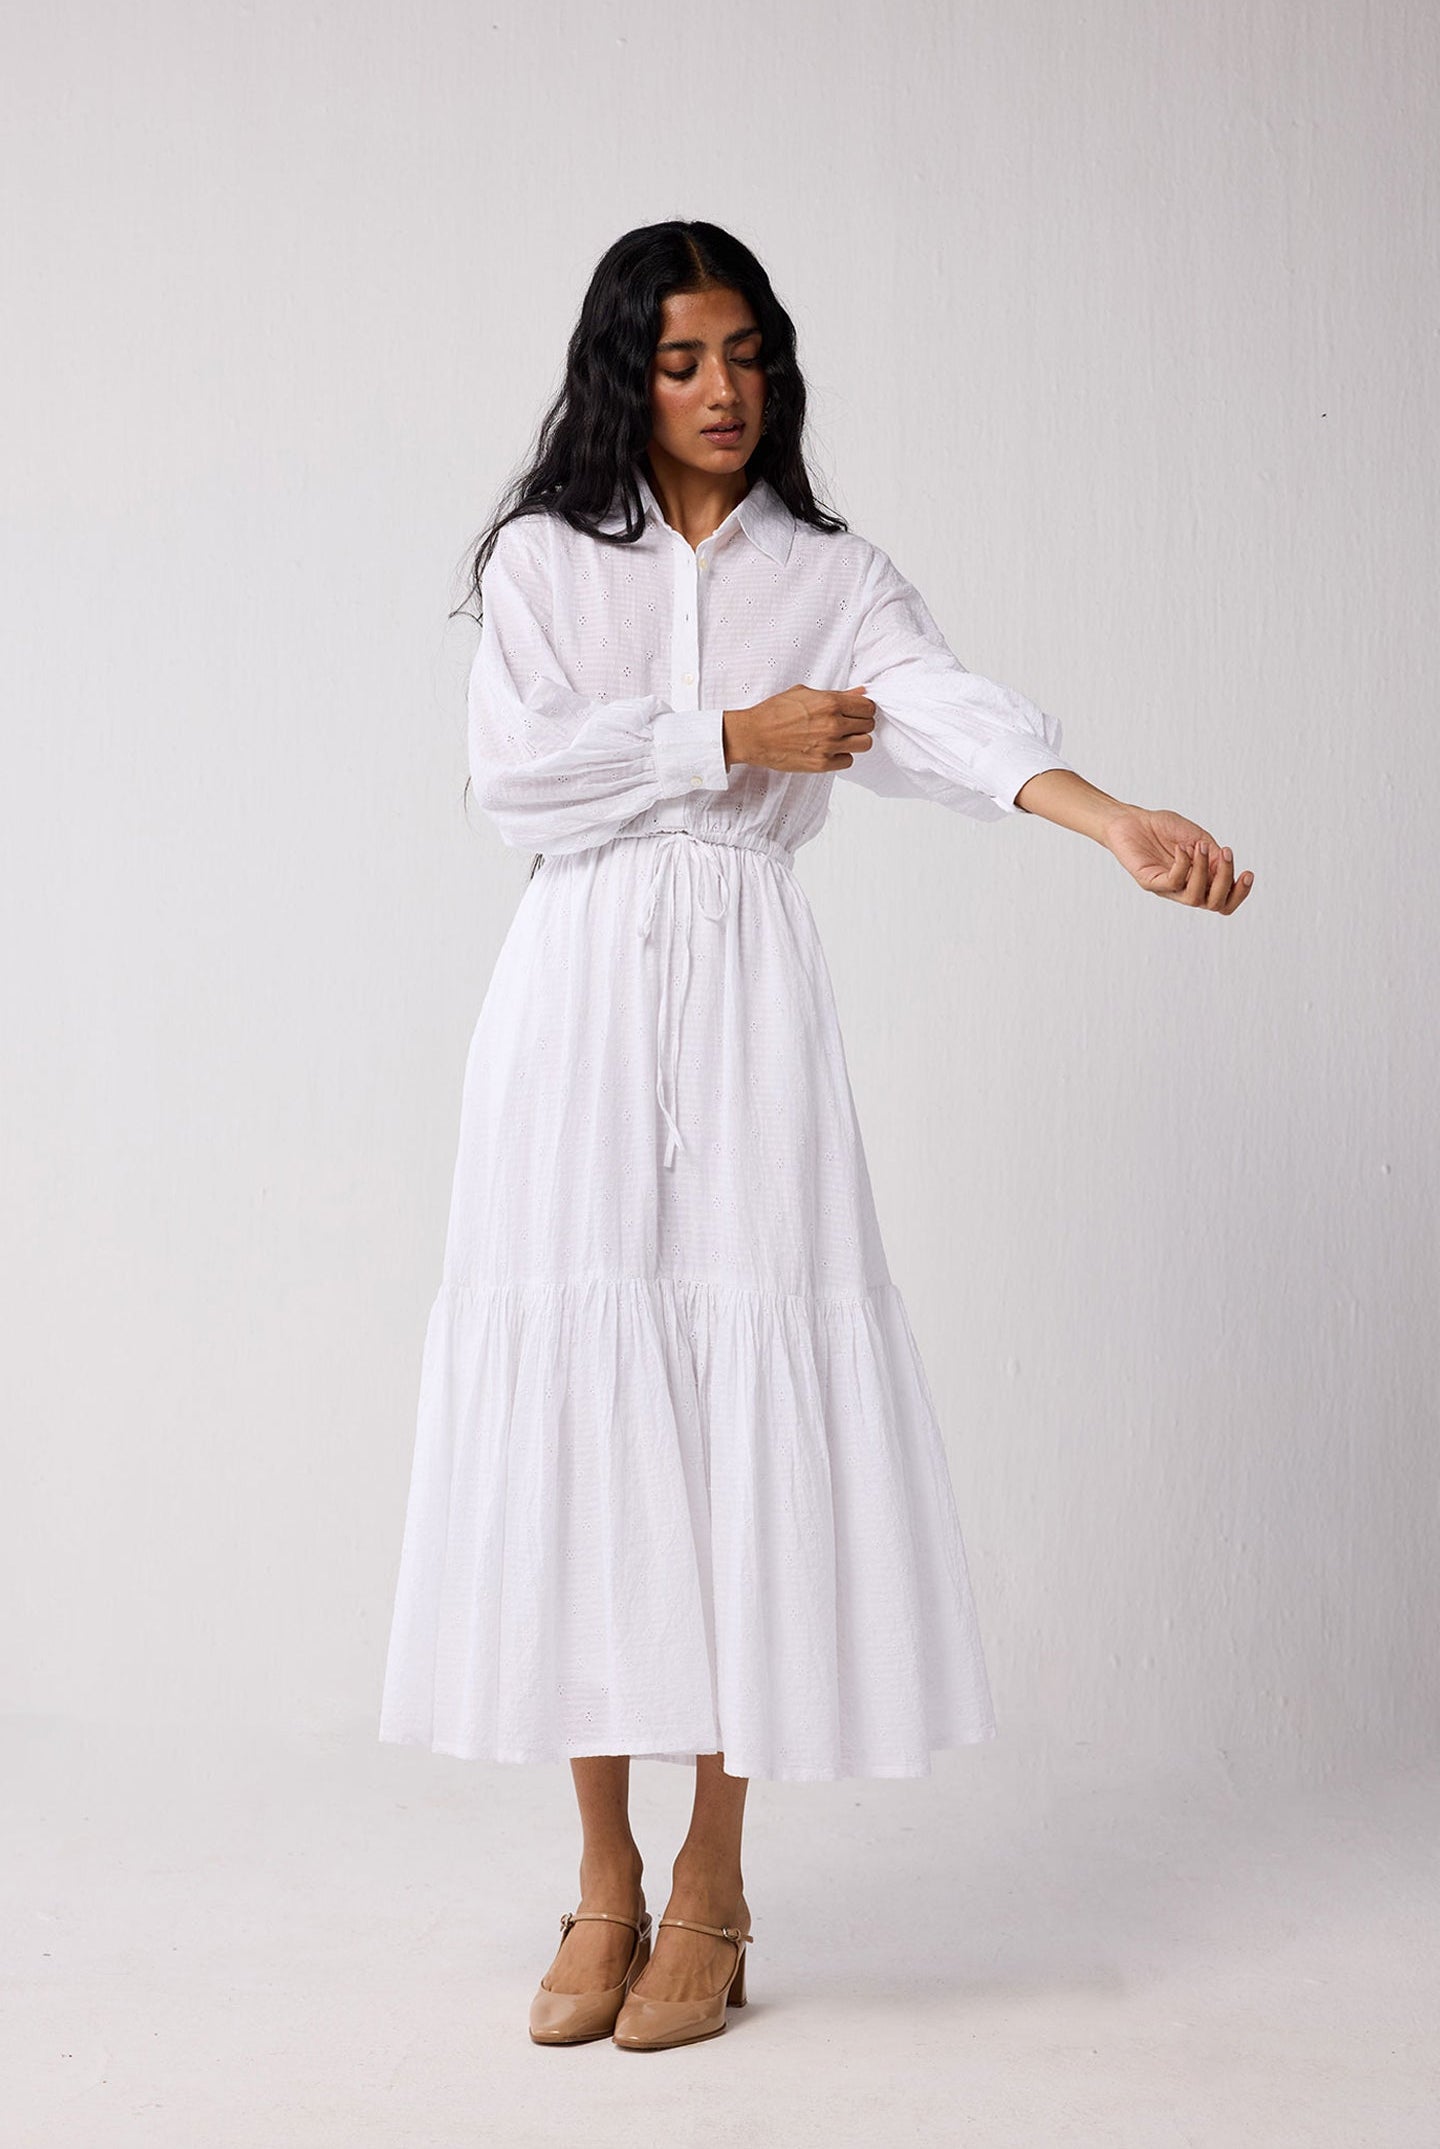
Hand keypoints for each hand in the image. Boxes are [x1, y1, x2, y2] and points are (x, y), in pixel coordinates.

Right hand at [723, 686, 875, 773]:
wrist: (754, 735)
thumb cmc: (774, 712)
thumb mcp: (805, 694)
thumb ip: (836, 695)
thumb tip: (859, 693)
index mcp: (830, 703)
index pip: (868, 706)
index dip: (864, 708)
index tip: (857, 711)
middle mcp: (833, 724)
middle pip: (869, 725)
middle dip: (860, 723)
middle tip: (847, 724)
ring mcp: (829, 746)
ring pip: (864, 744)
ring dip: (855, 741)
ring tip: (841, 738)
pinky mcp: (822, 764)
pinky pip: (848, 761)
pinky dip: (842, 756)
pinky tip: (830, 750)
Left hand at [1103, 805, 1253, 912]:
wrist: (1131, 820)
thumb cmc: (1164, 829)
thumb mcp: (1198, 838)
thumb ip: (1214, 855)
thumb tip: (1227, 869)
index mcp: (1199, 880)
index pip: (1224, 901)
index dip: (1240, 893)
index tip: (1248, 873)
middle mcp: (1185, 888)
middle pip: (1215, 904)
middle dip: (1226, 880)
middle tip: (1227, 854)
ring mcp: (1167, 888)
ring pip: (1195, 898)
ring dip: (1204, 871)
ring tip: (1200, 847)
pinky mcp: (1150, 882)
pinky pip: (1172, 883)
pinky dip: (1183, 864)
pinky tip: (1181, 848)